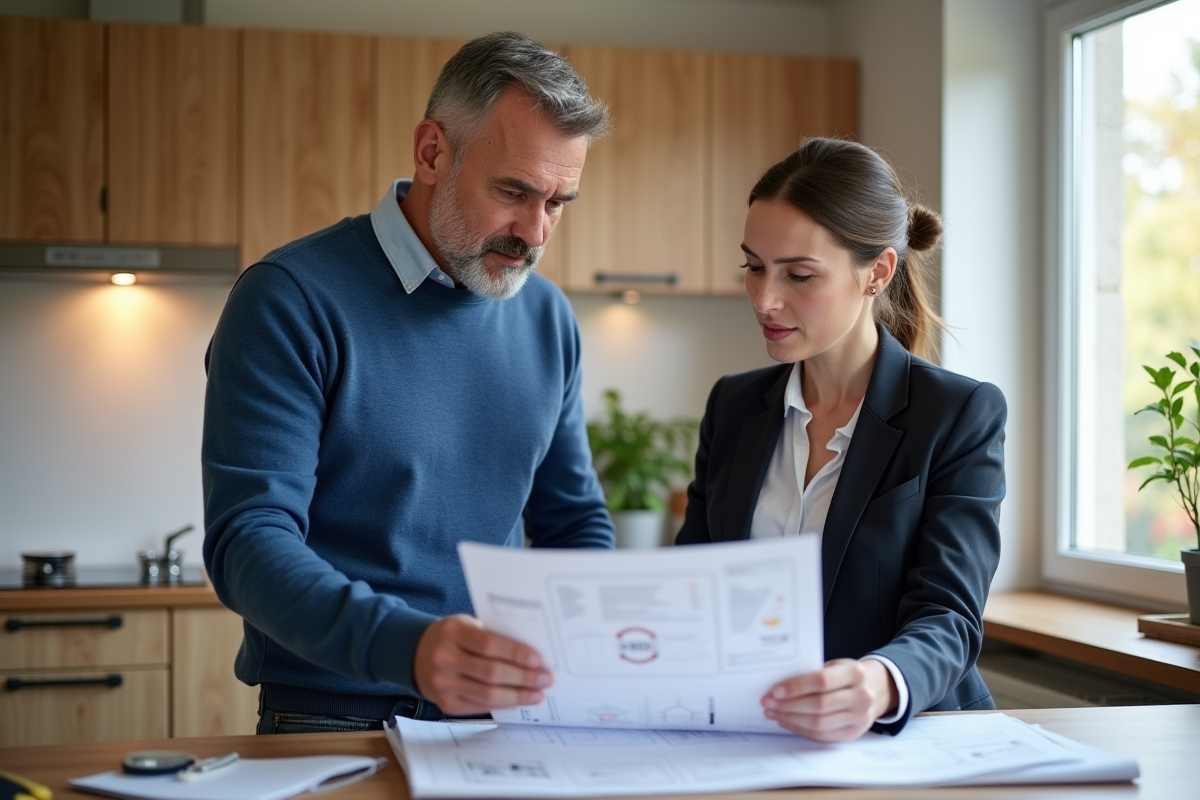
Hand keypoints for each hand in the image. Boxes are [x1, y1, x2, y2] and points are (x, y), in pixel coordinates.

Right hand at [412, 614, 551, 715]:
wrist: (417, 654)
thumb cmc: (452, 637)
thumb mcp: (467, 625)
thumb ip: (492, 636)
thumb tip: (531, 654)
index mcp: (452, 632)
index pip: (489, 644)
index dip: (516, 653)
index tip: (538, 660)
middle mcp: (444, 658)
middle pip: (491, 673)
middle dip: (523, 678)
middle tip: (545, 679)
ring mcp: (443, 684)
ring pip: (488, 695)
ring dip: (517, 696)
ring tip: (537, 694)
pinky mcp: (446, 704)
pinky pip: (480, 706)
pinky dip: (503, 705)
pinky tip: (517, 700)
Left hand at [761, 658, 897, 740]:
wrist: (876, 688)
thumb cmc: (847, 675)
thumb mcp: (836, 666)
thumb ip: (813, 673)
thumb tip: (779, 685)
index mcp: (856, 673)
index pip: (822, 682)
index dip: (796, 687)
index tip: (775, 691)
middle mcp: (862, 697)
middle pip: (819, 706)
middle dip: (788, 706)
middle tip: (767, 703)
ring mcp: (860, 718)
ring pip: (819, 724)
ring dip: (791, 719)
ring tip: (773, 713)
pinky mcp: (854, 733)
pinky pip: (822, 736)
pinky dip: (800, 729)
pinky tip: (787, 721)